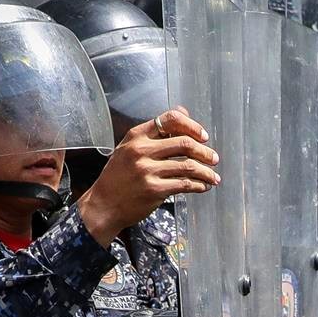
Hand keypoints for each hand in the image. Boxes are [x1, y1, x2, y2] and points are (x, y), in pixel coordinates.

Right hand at [78, 109, 218, 245]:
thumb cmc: (119, 176)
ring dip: (206, 172)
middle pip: (185, 143)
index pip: (170, 119)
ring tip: (213, 177)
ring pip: (189, 166)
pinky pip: (185, 184)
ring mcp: (147, 170)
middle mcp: (141, 150)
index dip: (192, 126)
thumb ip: (156, 132)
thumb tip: (183, 111)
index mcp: (136, 136)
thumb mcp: (130, 148)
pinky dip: (199, 185)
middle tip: (214, 159)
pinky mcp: (154, 189)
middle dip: (205, 152)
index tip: (203, 136)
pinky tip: (203, 186)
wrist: (103, 205)